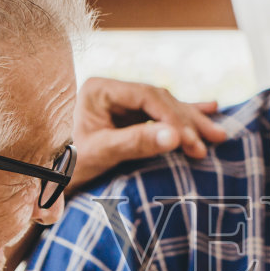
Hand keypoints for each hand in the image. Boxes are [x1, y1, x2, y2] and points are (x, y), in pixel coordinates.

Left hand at [71, 76, 229, 188]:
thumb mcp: (101, 154)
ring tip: (218, 135)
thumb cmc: (68, 166)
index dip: (171, 117)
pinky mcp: (129, 117)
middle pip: (160, 100)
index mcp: (100, 89)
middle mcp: (112, 90)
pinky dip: (185, 117)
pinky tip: (212, 109)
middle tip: (208, 142)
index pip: (146, 96)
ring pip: (165, 108)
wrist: (50, 181)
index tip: (188, 140)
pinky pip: (162, 115)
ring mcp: (122, 102)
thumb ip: (136, 142)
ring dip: (193, 122)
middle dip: (187, 122)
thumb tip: (176, 137)